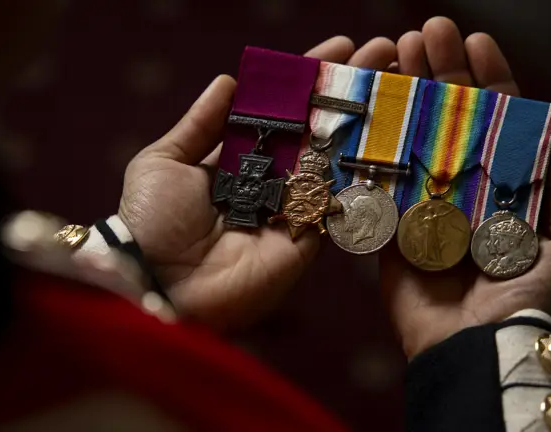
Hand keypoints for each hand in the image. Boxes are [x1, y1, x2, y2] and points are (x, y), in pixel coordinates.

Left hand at [119, 36, 399, 330]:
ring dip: (369, 121)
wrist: (157, 284)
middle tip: (385, 53)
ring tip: (400, 82)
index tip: (340, 46)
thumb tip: (229, 79)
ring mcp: (294, 207)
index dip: (309, 77)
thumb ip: (200, 123)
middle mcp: (271, 178)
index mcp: (238, 156)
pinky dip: (365, 169)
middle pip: (318, 127)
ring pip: (337, 157)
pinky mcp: (309, 237)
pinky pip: (340, 200)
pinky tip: (393, 133)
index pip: (282, 108)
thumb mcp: (165, 161)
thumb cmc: (150, 221)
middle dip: (351, 90)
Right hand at [381, 17, 550, 358]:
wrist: (479, 350)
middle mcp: (465, 191)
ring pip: (413, 141)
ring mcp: (424, 208)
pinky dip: (371, 147)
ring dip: (405, 97)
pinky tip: (367, 107)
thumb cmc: (533, 299)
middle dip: (441, 75)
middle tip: (424, 34)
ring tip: (395, 54)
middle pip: (451, 122)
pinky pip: (379, 184)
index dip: (489, 82)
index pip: (499, 124)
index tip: (475, 42)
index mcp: (508, 190)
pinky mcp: (390, 230)